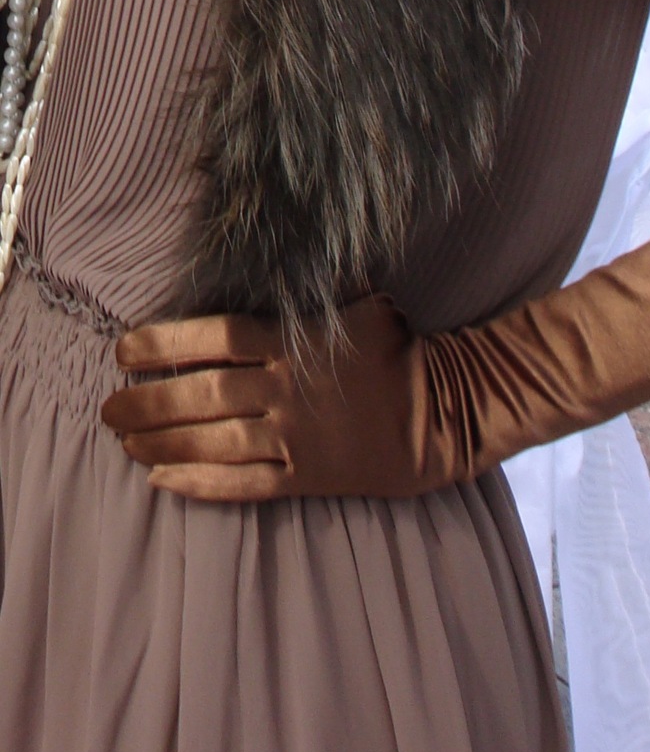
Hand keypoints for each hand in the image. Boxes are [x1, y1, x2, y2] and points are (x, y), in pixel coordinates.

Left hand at [101, 298, 421, 503]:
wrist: (440, 413)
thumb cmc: (395, 348)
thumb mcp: (358, 305)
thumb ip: (305, 299)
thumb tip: (263, 268)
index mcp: (295, 345)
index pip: (216, 338)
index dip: (166, 343)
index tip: (124, 349)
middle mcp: (287, 391)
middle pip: (204, 394)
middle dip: (148, 401)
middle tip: (107, 407)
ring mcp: (294, 438)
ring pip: (214, 442)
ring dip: (163, 443)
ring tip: (125, 442)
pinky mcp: (304, 476)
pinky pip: (242, 484)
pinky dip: (200, 483)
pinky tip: (162, 480)